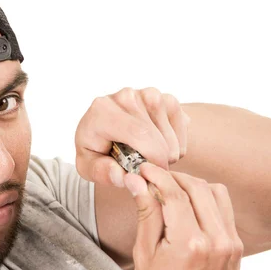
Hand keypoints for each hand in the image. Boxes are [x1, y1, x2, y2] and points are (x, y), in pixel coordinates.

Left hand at [74, 87, 189, 187]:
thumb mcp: (88, 164)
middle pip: (157, 137)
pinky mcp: (165, 97)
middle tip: (148, 170)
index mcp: (102, 110)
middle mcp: (125, 96)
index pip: (139, 134)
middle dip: (159, 161)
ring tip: (148, 156)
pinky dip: (176, 143)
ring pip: (170, 136)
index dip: (152, 158)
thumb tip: (120, 175)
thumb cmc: (96, 148)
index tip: (152, 173)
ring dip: (167, 154)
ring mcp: (147, 94)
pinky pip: (182, 127)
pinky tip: (159, 145)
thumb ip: (100, 172)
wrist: (105, 129)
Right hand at [125, 163, 242, 269]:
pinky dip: (206, 200)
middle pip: (197, 187)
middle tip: (154, 178)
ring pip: (215, 192)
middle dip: (173, 177)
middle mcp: (216, 240)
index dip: (156, 175)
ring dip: (192, 185)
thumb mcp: (145, 255)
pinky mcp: (237, 247)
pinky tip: (188, 207)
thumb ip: (146, 214)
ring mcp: (231, 244)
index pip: (174, 192)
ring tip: (171, 191)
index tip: (143, 168)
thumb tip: (137, 182)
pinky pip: (224, 209)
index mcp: (190, 244)